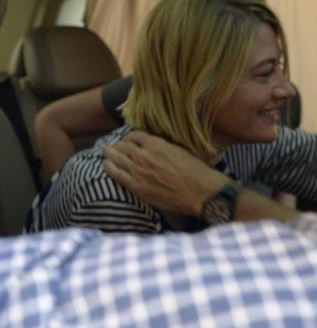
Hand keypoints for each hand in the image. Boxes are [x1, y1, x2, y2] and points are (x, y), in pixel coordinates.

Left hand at [103, 130, 228, 216]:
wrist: (199, 192)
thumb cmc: (196, 171)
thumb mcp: (181, 150)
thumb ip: (164, 147)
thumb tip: (157, 147)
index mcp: (156, 143)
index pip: (134, 135)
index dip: (129, 138)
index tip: (128, 141)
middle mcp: (143, 154)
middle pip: (122, 146)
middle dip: (117, 145)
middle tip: (113, 146)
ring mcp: (137, 170)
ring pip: (116, 157)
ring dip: (109, 154)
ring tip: (105, 153)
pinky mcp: (136, 185)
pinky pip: (115, 173)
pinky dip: (108, 167)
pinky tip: (105, 165)